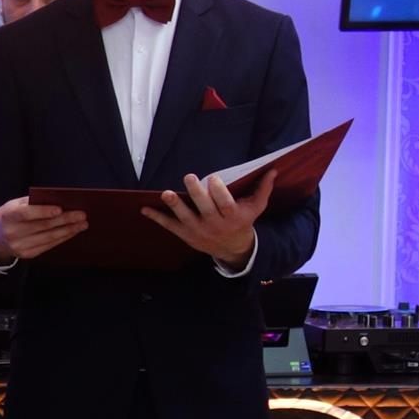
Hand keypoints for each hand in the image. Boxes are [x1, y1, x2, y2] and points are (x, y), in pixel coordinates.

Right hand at [0, 197, 85, 263]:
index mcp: (8, 216)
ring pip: (48, 238)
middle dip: (64, 220)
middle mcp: (12, 232)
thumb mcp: (14, 205)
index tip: (60, 209)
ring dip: (68, 231)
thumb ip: (32, 202)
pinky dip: (62, 238)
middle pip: (42, 226)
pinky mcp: (27, 254)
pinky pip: (48, 246)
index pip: (26, 214)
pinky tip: (72, 232)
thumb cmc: (9, 216)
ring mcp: (20, 246)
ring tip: (82, 224)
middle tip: (81, 215)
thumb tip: (57, 200)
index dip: (43, 212)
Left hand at [142, 172, 267, 266]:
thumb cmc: (243, 221)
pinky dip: (157, 218)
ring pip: (186, 217)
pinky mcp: (186, 234)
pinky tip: (144, 209)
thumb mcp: (256, 207)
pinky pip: (170, 226)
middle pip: (205, 208)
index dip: (219, 192)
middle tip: (189, 177)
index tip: (213, 178)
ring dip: (175, 205)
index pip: (225, 204)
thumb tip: (273, 170)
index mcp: (232, 216)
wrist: (232, 249)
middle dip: (197, 193)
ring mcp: (198, 230)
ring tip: (166, 194)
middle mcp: (214, 224)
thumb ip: (263, 189)